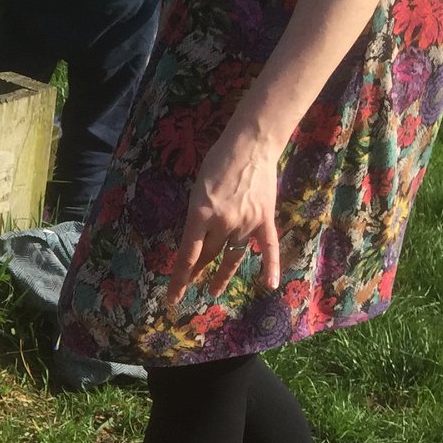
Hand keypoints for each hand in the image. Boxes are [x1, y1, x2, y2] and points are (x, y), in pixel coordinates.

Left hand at [165, 124, 283, 306]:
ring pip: (231, 256)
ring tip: (212, 291)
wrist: (252, 145)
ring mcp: (246, 223)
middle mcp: (223, 223)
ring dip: (221, 276)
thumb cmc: (218, 162)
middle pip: (208, 256)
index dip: (179, 279)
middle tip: (187, 286)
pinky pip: (268, 247)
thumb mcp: (196, 190)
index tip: (172, 298)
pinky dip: (270, 266)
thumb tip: (195, 241)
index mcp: (200, 215)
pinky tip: (270, 285)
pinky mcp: (264, 219)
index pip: (187, 255)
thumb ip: (196, 218)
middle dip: (196, 272)